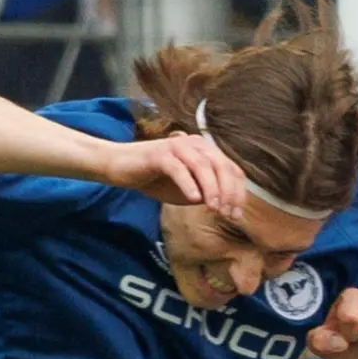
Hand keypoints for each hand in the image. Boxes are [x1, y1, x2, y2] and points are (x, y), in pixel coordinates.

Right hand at [100, 133, 247, 218]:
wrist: (120, 167)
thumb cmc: (156, 179)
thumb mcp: (188, 189)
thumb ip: (207, 193)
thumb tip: (227, 206)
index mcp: (206, 151)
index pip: (231, 169)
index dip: (237, 192)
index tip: (236, 214)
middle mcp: (195, 144)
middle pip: (222, 166)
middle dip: (228, 192)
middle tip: (226, 213)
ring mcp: (177, 146)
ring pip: (203, 166)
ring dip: (212, 189)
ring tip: (214, 209)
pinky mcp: (159, 154)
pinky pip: (178, 168)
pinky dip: (188, 184)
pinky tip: (194, 199)